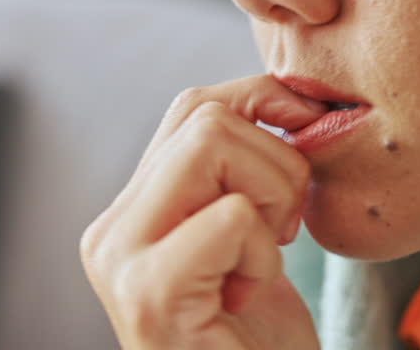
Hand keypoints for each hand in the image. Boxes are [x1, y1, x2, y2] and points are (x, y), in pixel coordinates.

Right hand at [80, 75, 323, 349]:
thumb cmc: (262, 343)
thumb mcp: (253, 237)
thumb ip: (244, 171)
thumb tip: (289, 94)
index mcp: (131, 212)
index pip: (192, 106)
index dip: (262, 103)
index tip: (309, 134)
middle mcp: (110, 231)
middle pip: (202, 115)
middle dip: (275, 157)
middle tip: (286, 223)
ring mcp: (119, 262)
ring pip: (211, 144)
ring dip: (272, 198)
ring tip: (267, 259)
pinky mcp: (148, 296)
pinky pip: (231, 216)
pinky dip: (267, 251)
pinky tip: (253, 295)